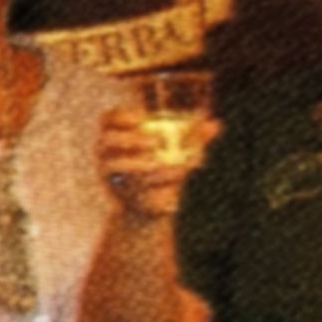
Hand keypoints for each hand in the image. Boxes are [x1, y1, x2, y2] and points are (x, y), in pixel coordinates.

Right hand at [96, 105, 215, 222]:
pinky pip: (126, 186)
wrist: (152, 206)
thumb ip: (195, 139)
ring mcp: (108, 173)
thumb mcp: (180, 153)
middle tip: (155, 142)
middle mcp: (106, 152)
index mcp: (119, 136)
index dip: (122, 115)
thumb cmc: (164, 171)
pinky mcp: (116, 193)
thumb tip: (215, 125)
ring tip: (157, 163)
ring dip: (138, 162)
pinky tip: (163, 185)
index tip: (142, 117)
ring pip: (116, 163)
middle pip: (108, 138)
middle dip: (132, 138)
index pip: (109, 119)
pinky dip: (146, 185)